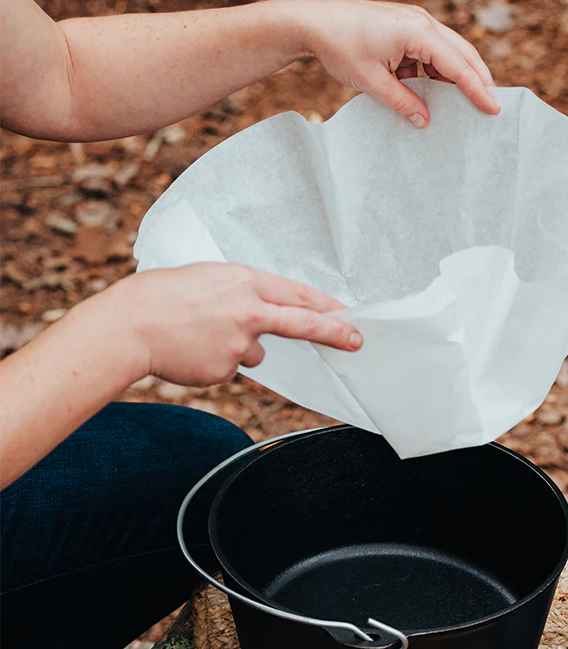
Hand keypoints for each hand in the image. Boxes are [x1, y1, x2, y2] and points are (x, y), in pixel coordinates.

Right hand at [102, 263, 360, 386]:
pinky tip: (192, 350)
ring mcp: (238, 344)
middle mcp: (247, 311)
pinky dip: (216, 361)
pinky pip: (230, 367)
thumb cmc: (164, 296)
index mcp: (243, 281)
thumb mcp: (210, 279)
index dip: (326, 305)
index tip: (349, 313)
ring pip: (254, 351)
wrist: (130, 325)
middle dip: (333, 332)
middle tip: (356, 341)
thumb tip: (264, 322)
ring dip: (236, 346)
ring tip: (199, 333)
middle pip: (301, 323)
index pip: (297, 294)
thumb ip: (244, 295)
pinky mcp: (225, 369)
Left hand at [293, 0, 498, 127]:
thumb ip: (402, 102)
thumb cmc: (341, 47)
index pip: (457, 64)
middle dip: (478, 80)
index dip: (477, 89)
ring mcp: (414, 22)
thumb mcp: (372, 82)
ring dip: (455, 78)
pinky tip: (431, 94)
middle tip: (491, 106)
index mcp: (416, 31)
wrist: (315, 22)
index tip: (493, 109)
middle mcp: (421, 22)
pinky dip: (434, 73)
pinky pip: (430, 52)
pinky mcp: (405, 27)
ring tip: (464, 105)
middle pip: (462, 53)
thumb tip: (425, 122)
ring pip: (448, 53)